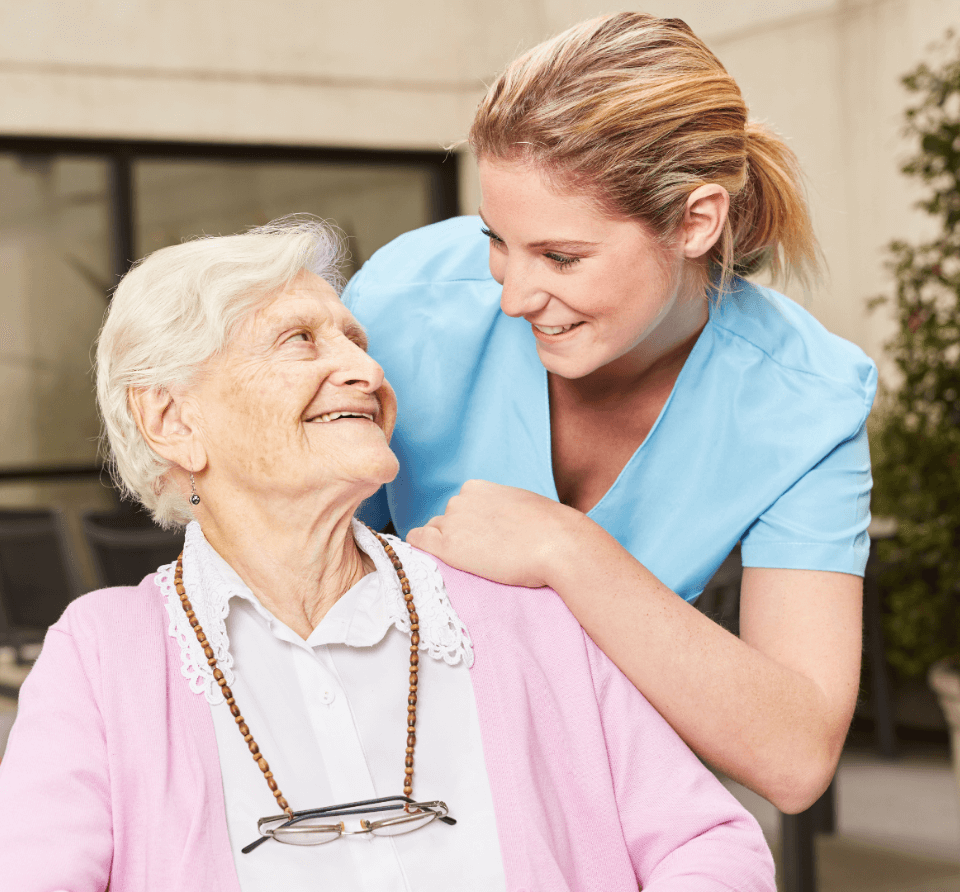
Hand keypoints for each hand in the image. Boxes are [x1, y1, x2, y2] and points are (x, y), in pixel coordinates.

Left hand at [406, 479, 583, 587]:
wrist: (557, 543)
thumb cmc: (550, 528)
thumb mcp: (521, 504)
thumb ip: (500, 508)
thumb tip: (499, 523)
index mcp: (477, 487)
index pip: (460, 506)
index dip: (470, 524)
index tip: (483, 538)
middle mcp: (459, 500)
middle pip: (445, 520)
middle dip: (458, 534)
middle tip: (482, 553)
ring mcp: (451, 522)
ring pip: (434, 533)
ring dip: (446, 545)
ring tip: (472, 562)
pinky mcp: (447, 546)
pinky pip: (417, 541)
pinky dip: (420, 548)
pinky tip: (430, 558)